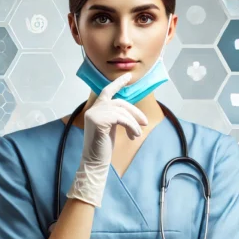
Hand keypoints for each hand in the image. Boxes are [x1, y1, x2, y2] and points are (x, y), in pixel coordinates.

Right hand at [66, 73, 147, 206]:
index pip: (107, 92)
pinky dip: (131, 126)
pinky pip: (121, 118)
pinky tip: (133, 135)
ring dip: (133, 123)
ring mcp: (94, 114)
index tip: (129, 76)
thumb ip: (116, 117)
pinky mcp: (98, 120)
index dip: (118, 83)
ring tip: (137, 135)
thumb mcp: (111, 128)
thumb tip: (132, 113)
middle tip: (145, 123)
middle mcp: (93, 109)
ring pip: (122, 111)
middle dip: (134, 112)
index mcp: (95, 109)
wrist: (94, 162)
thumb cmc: (103, 148)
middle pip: (119, 103)